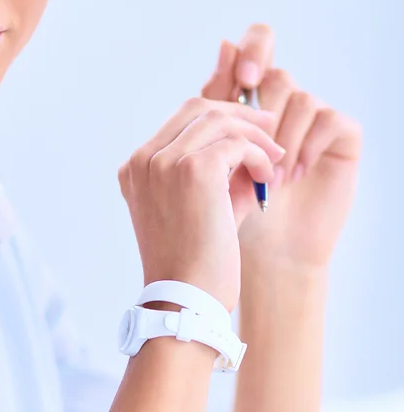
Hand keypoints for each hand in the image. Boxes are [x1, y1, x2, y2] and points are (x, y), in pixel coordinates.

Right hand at [117, 97, 285, 311]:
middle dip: (238, 114)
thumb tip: (250, 139)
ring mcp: (163, 163)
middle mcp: (144, 160)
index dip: (218, 116)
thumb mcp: (195, 206)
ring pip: (218, 121)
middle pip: (196, 109)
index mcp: (136, 168)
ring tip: (274, 156)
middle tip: (270, 127)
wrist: (186, 302)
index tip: (249, 127)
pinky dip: (258, 155)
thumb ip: (215, 168)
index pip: (179, 120)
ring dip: (253, 134)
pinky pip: (236, 144)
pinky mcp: (192, 171)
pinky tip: (266, 176)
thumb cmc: (193, 260)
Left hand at [201, 25, 362, 272]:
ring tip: (270, 176)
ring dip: (281, 138)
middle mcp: (283, 105)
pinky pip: (330, 119)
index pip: (259, 45)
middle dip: (262, 110)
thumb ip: (216, 97)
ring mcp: (312, 121)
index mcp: (249, 99)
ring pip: (300, 97)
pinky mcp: (340, 140)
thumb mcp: (211, 145)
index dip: (254, 50)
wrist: (255, 250)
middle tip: (254, 145)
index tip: (243, 80)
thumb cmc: (225, 200)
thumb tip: (224, 42)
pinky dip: (307, 146)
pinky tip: (293, 176)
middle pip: (277, 74)